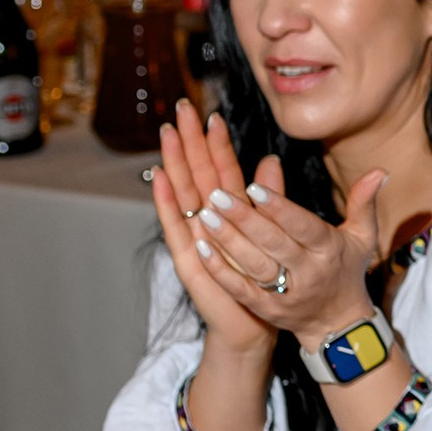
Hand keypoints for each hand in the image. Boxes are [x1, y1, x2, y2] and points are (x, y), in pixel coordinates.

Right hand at [151, 106, 274, 359]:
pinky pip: (174, 225)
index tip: (211, 114)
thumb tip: (271, 160)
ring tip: (167, 133)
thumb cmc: (262, 278)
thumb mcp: (272, 232)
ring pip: (183, 192)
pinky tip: (159, 177)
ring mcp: (195, 235)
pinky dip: (166, 201)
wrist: (252, 322)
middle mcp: (209, 219)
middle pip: (198, 173)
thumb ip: (271, 197)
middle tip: (181, 108)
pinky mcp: (187, 256)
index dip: (217, 144)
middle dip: (189, 140)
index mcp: (231, 212)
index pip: (222, 170)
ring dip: (175, 162)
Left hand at [186, 122, 388, 350]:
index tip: (254, 187)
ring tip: (205, 214)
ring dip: (227, 240)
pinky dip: (220, 269)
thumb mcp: (362, 237)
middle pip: (273, 244)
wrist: (339, 325)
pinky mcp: (267, 310)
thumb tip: (379, 171)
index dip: (278, 208)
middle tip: (217, 194)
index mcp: (329, 250)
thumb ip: (364, 203)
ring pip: (253, 265)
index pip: (302, 227)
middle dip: (244, 218)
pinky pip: (240, 290)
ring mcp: (286, 295)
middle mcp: (308, 273)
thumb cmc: (346, 271)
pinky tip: (200, 247)